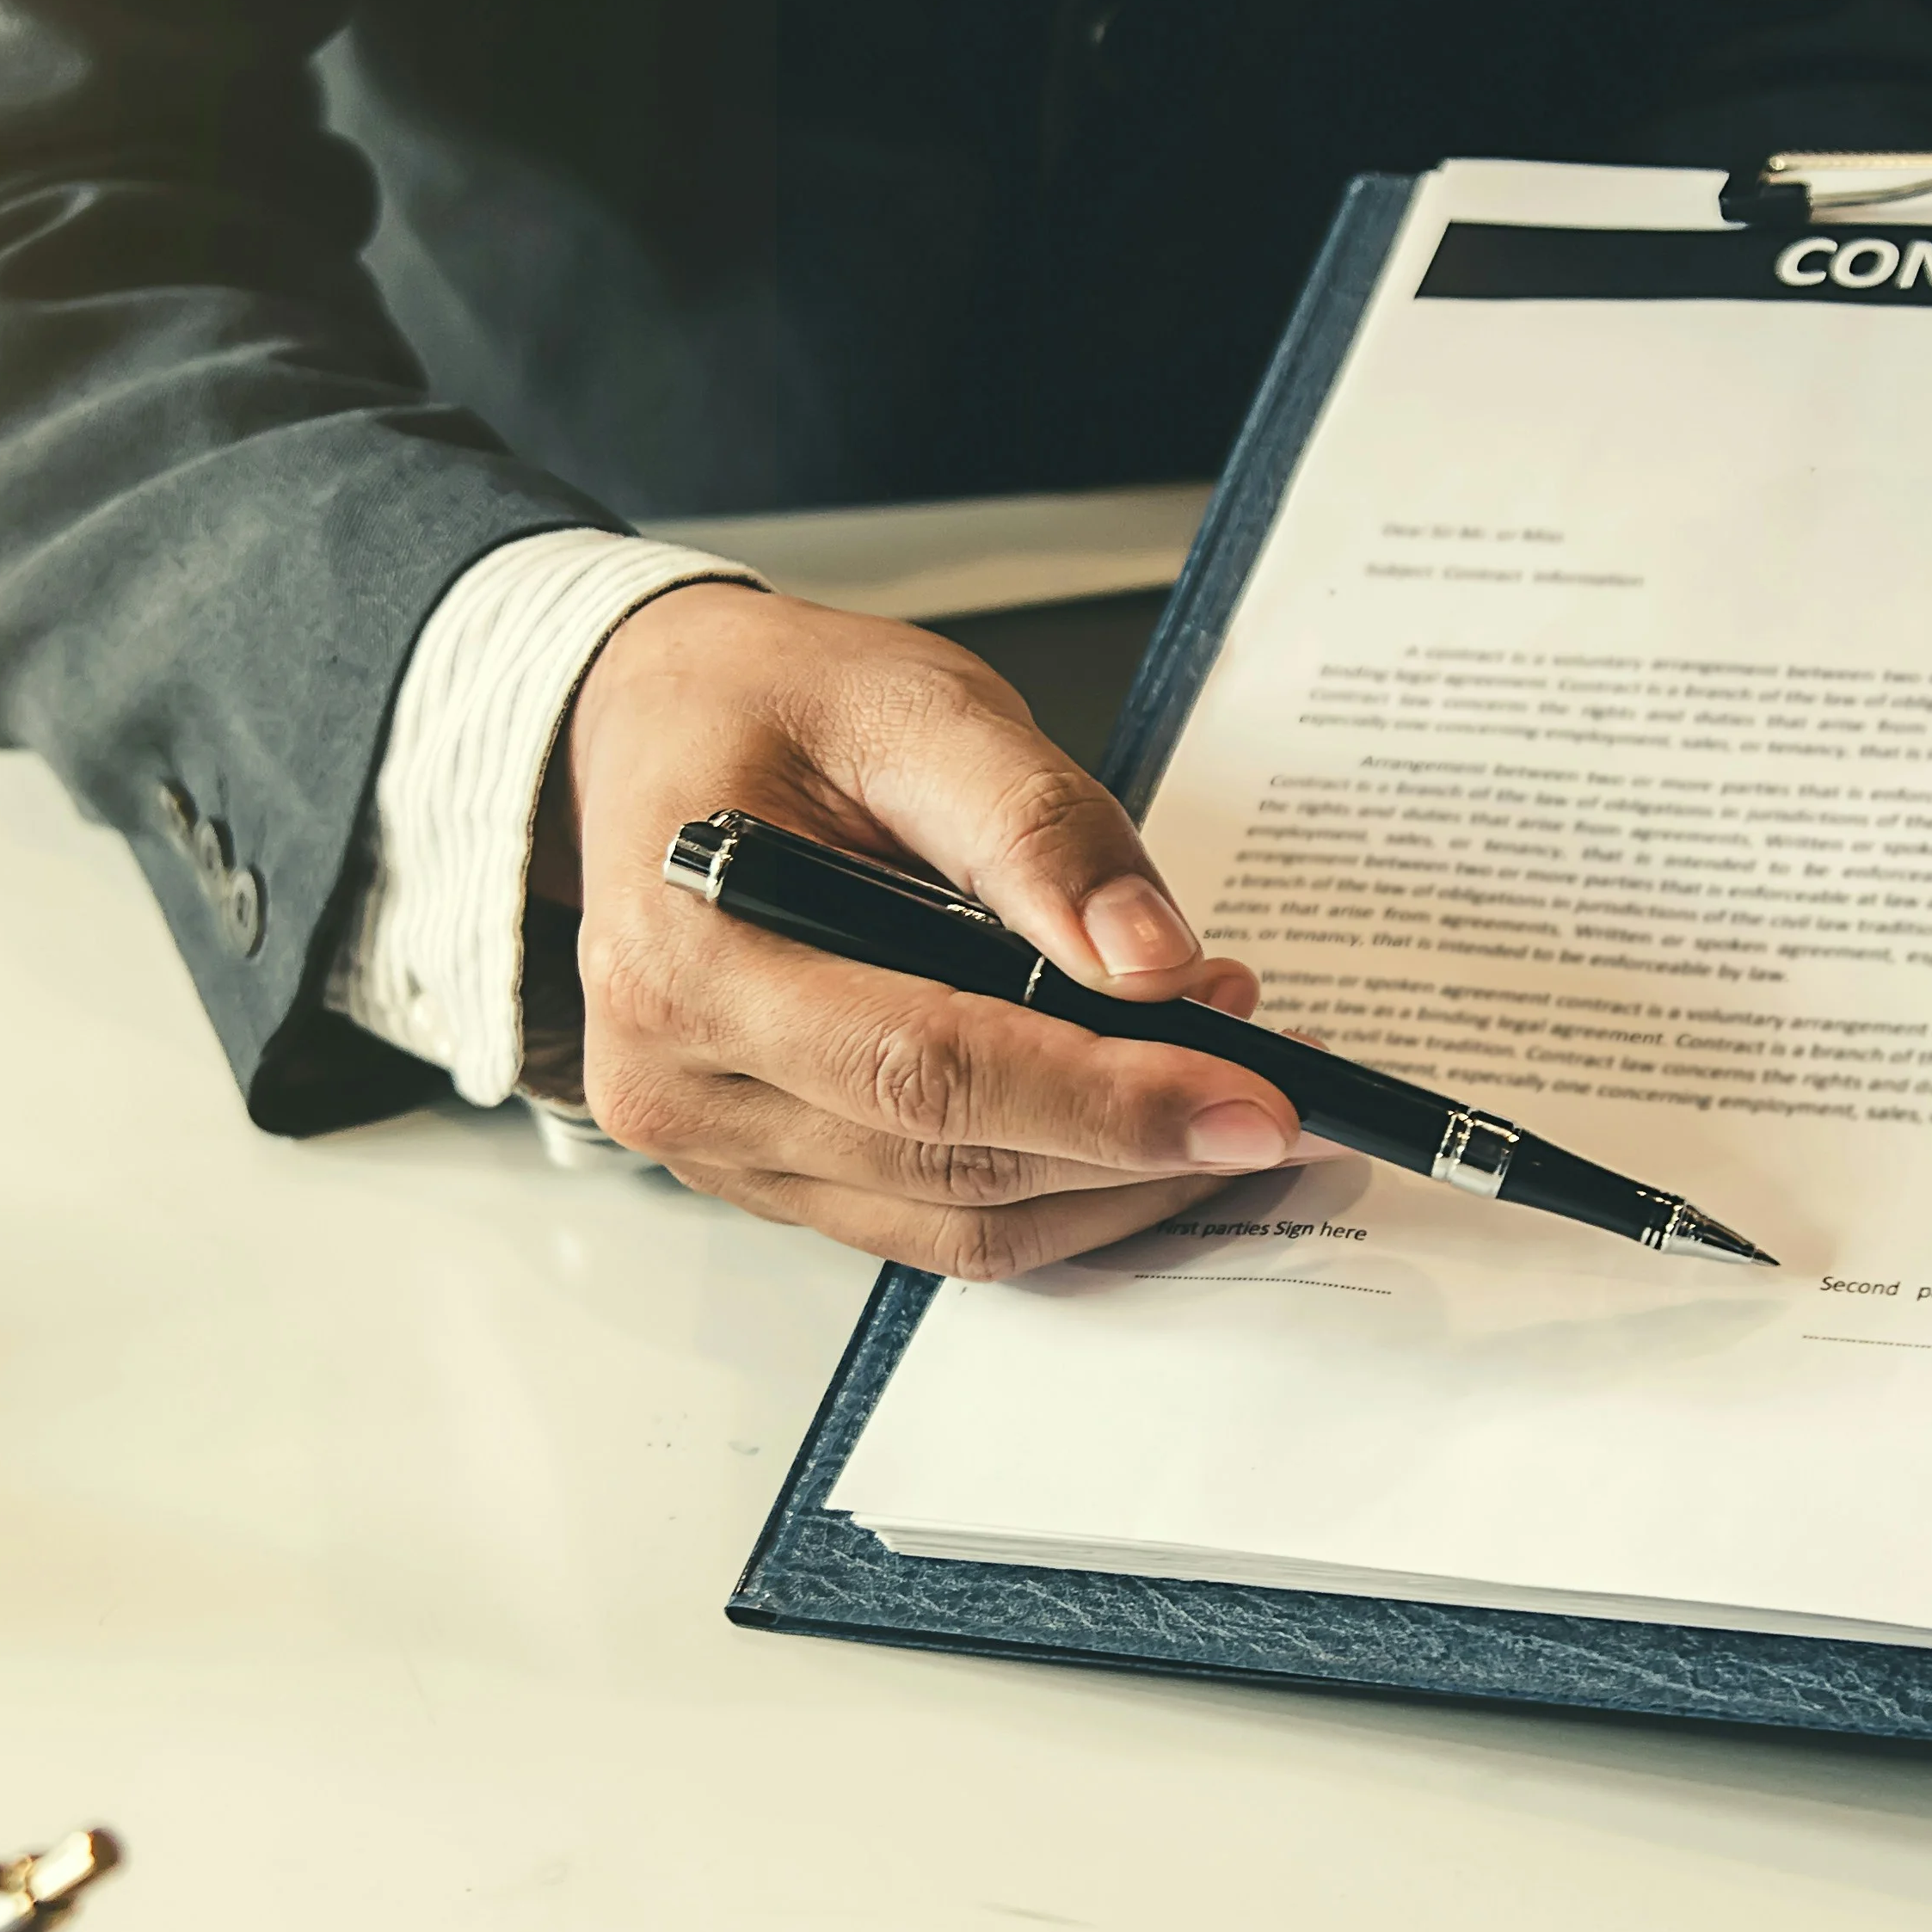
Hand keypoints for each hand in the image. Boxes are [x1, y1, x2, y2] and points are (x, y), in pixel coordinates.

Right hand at [560, 580, 1297, 1275]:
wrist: (651, 735)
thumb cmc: (765, 709)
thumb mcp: (910, 704)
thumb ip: (1035, 829)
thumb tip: (1149, 964)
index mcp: (686, 954)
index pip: (926, 1069)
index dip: (1106, 1100)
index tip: (1255, 1101)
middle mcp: (677, 1079)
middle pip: (953, 1167)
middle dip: (1140, 1141)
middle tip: (1279, 1084)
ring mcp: (718, 1146)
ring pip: (959, 1227)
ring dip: (1116, 1179)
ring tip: (1223, 1077)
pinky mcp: (769, 1176)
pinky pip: (936, 1227)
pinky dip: (1059, 1190)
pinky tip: (1137, 1116)